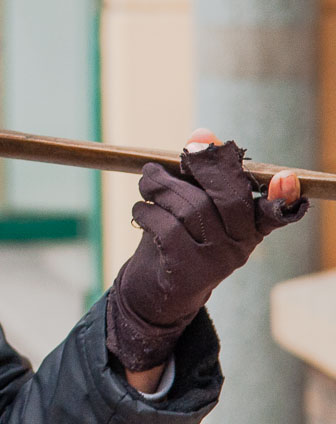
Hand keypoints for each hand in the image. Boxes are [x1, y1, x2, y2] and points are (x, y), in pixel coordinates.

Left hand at [106, 129, 308, 375]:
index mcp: (249, 227)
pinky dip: (146, 211)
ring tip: (146, 183)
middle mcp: (241, 246)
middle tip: (168, 161)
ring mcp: (217, 261)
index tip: (284, 177)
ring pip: (191, 208)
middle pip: (228, 199)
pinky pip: (166, 228)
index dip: (281, 195)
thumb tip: (202, 134)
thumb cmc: (178, 235)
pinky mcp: (189, 272)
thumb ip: (200, 171)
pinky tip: (140, 210)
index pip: (273, 211)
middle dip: (198, 169)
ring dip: (160, 187)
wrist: (159, 289)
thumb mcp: (191, 202)